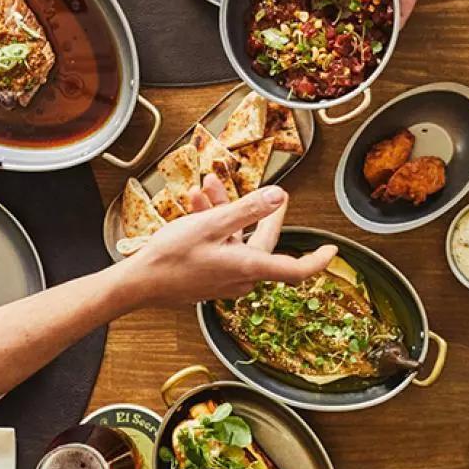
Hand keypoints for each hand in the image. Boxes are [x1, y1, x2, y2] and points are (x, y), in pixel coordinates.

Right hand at [116, 175, 335, 306]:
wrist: (138, 284)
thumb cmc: (171, 258)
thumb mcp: (212, 224)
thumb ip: (247, 210)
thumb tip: (278, 196)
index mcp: (249, 266)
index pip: (296, 269)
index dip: (316, 260)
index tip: (331, 250)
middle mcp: (242, 276)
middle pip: (262, 240)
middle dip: (258, 211)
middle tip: (270, 192)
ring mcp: (226, 278)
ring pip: (237, 238)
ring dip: (226, 211)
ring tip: (208, 184)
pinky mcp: (210, 276)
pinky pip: (221, 246)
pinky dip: (213, 225)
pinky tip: (196, 202)